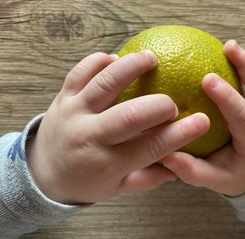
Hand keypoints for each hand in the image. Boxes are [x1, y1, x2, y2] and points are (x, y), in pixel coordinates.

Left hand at [26, 51, 208, 203]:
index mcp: (107, 163)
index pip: (149, 148)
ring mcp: (74, 113)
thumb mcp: (116, 188)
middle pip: (128, 116)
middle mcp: (89, 137)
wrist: (42, 172)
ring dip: (129, 67)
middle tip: (173, 101)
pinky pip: (79, 72)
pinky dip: (97, 60)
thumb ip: (148, 178)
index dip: (179, 135)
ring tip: (151, 58)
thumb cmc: (86, 179)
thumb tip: (178, 169)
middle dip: (157, 105)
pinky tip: (114, 57)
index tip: (201, 121)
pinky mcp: (63, 97)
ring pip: (103, 84)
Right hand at [162, 40, 244, 196]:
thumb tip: (166, 154)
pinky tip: (223, 57)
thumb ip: (192, 170)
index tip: (207, 79)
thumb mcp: (214, 181)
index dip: (228, 97)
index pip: (244, 117)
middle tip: (229, 47)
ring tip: (228, 45)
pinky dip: (241, 68)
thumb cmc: (233, 177)